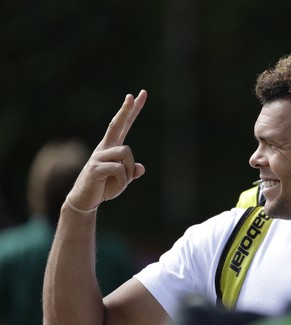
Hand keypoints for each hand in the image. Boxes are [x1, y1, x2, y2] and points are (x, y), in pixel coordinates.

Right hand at [67, 90, 147, 209]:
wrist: (85, 200)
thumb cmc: (104, 187)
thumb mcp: (122, 180)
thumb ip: (131, 172)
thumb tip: (141, 168)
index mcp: (112, 147)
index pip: (123, 124)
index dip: (132, 110)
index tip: (140, 94)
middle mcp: (105, 148)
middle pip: (116, 125)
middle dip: (125, 110)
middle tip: (131, 96)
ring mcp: (98, 156)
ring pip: (126, 154)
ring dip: (129, 171)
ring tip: (121, 182)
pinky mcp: (95, 167)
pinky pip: (119, 169)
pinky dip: (123, 181)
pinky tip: (114, 186)